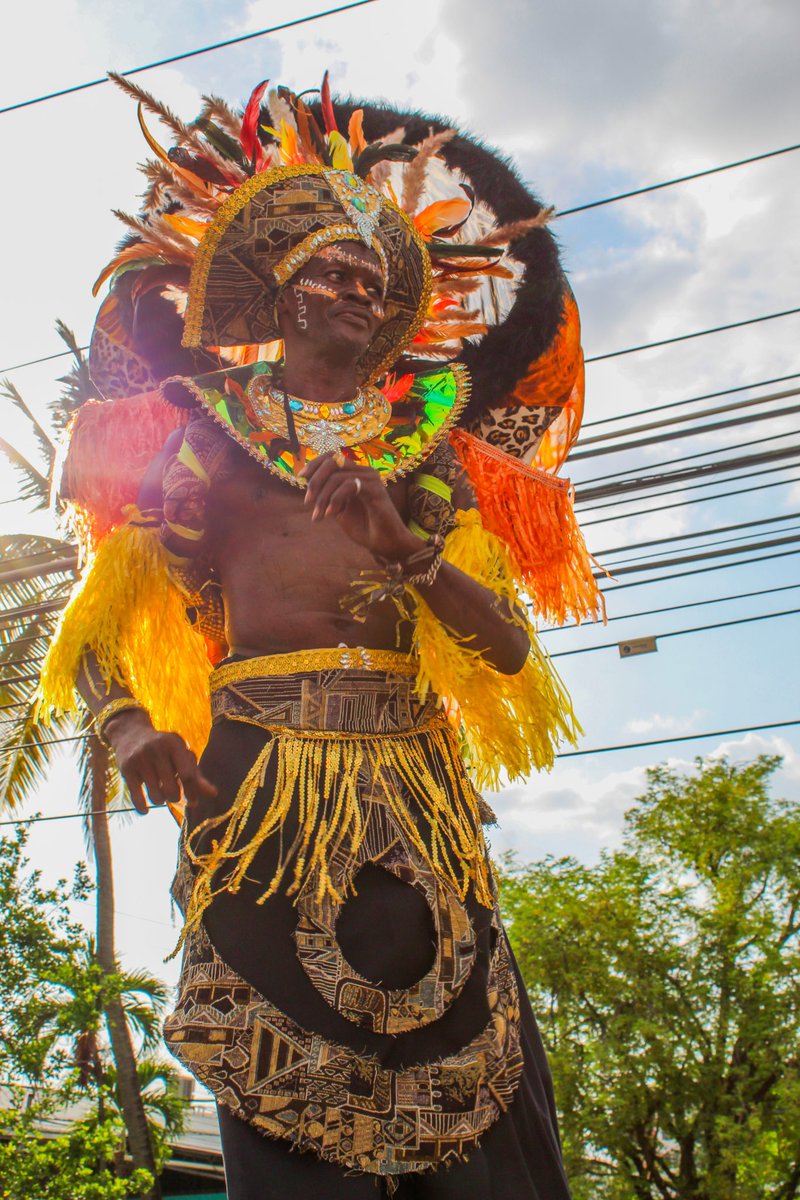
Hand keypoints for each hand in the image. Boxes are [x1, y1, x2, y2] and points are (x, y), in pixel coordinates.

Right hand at [103, 709, 217, 814]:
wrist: (130, 734)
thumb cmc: (164, 749)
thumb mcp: (180, 754)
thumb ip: (196, 774)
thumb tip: (213, 794)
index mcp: (175, 744)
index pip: (188, 775)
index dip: (192, 792)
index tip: (193, 802)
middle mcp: (157, 749)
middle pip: (172, 789)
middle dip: (175, 797)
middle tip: (172, 793)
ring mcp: (140, 758)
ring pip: (156, 796)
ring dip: (160, 801)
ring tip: (160, 792)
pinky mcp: (126, 768)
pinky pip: (137, 798)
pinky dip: (143, 808)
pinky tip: (145, 810)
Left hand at [300, 452, 418, 559]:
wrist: (385, 543)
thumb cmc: (364, 527)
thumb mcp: (338, 509)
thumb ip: (327, 495)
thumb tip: (307, 482)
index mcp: (356, 474)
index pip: (332, 456)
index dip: (314, 464)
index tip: (300, 478)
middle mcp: (364, 472)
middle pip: (332, 461)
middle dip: (315, 481)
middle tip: (307, 502)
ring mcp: (371, 479)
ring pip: (337, 476)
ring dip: (322, 497)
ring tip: (318, 516)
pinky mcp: (375, 489)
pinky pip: (348, 485)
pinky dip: (335, 499)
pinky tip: (330, 514)